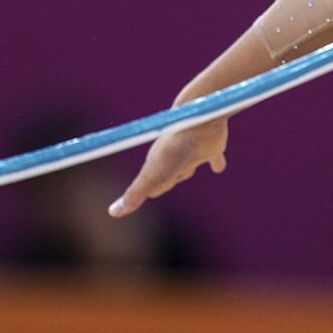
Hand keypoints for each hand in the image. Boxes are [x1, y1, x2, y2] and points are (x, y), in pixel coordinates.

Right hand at [108, 112, 228, 217]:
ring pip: (189, 164)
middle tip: (159, 190)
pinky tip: (220, 168)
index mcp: (159, 163)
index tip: (140, 198)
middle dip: (165, 182)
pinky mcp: (213, 147)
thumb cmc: (174, 150)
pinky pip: (215, 157)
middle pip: (170, 175)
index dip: (148, 192)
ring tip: (187, 172)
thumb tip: (111, 213)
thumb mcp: (152, 176)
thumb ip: (135, 194)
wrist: (198, 120)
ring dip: (187, 169)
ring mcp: (194, 152)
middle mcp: (175, 157)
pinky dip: (217, 162)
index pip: (152, 185)